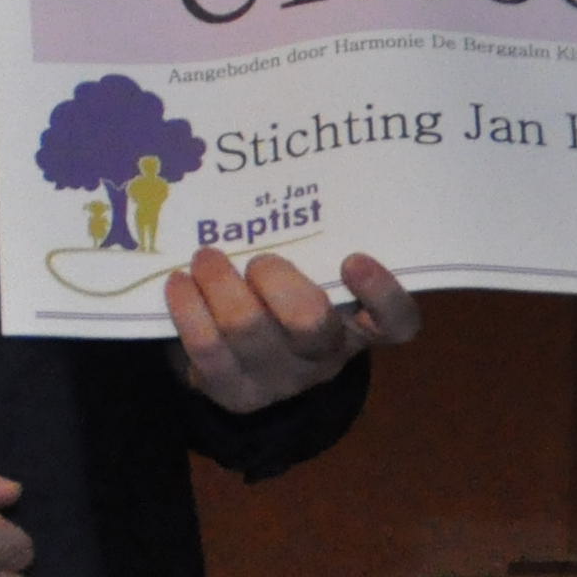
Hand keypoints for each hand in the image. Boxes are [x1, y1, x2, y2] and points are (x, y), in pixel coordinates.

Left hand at [166, 248, 417, 412]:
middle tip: (259, 260)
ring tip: (206, 258)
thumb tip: (280, 184)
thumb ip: (310, 247)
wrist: (243, 362)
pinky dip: (189, 308)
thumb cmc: (283, 299)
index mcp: (359, 325)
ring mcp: (280, 380)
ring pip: (248, 329)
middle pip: (310, 324)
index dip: (383, 295)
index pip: (396, 322)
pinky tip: (179, 283)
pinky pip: (207, 348)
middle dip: (276, 281)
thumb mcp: (309, 276)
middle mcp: (325, 356)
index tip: (353, 259)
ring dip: (220, 283)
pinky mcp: (234, 392)